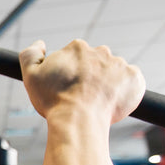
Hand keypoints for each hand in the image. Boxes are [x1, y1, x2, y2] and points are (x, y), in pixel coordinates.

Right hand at [19, 39, 144, 124]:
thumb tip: (40, 43)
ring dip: (107, 82)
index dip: (70, 72)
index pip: (75, 56)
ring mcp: (120, 64)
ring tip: (96, 102)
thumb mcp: (30, 75)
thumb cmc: (54, 100)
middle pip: (96, 62)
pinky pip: (131, 81)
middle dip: (90, 75)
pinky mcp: (134, 79)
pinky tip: (111, 102)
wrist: (78, 121)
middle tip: (81, 95)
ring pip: (113, 71)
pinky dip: (124, 90)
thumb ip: (30, 54)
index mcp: (77, 47)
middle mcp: (101, 51)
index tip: (67, 87)